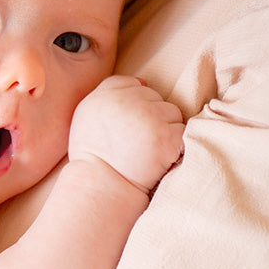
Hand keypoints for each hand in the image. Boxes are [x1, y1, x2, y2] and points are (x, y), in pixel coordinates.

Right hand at [68, 75, 183, 193]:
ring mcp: (150, 118)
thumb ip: (108, 91)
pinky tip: (158, 157)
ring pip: (172, 113)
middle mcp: (128, 101)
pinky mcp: (167, 138)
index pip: (135, 85)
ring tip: (147, 150)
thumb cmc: (93, 156)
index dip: (133, 107)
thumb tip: (143, 81)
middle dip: (151, 117)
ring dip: (165, 129)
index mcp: (106, 94)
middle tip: (136, 142)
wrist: (101, 188)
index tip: (125, 128)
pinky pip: (182, 131)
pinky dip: (175, 145)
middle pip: (155, 98)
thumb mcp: (86, 115)